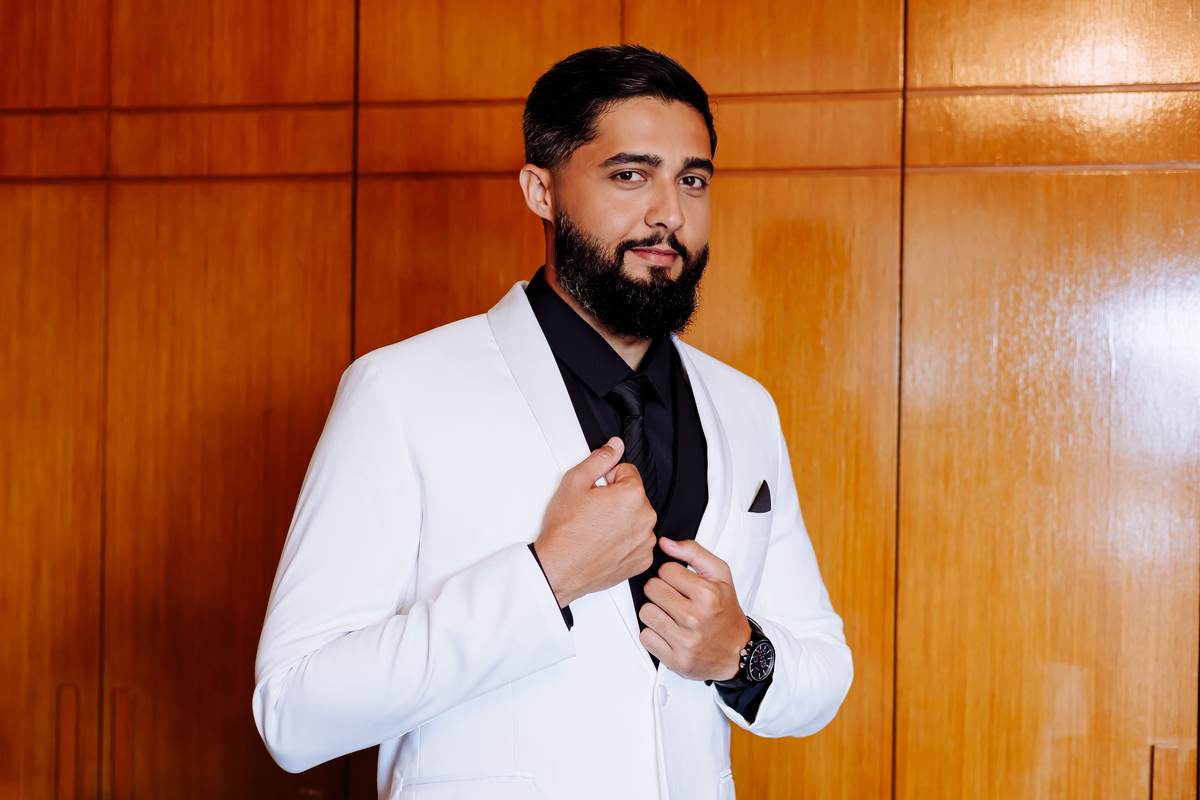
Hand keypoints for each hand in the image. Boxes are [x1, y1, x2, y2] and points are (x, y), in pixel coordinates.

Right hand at [534, 438, 657, 607]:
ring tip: (596, 529)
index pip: (627, 472)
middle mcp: (645, 518)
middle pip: (634, 496)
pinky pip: (637, 542)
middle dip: (616, 499)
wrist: (560, 568)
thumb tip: (615, 446)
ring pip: (636, 519)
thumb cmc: (565, 531)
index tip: (596, 492)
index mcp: (632, 495)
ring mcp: (645, 542)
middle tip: (592, 512)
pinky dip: (624, 541)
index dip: (608, 479)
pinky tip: (604, 544)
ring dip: (621, 520)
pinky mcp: (641, 561)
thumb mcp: (575, 482)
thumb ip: (600, 459)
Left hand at [638, 538, 751, 680]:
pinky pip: (646, 637)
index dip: (669, 574)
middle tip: (673, 598)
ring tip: (669, 614)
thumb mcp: (720, 575)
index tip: (678, 583)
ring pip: (645, 612)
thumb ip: (693, 552)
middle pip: (652, 589)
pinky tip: (667, 631)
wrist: (739, 651)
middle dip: (659, 591)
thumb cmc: (726, 612)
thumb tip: (665, 543)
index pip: (665, 570)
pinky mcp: (676, 659)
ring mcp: (684, 640)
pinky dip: (653, 634)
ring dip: (654, 611)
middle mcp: (695, 618)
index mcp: (707, 594)